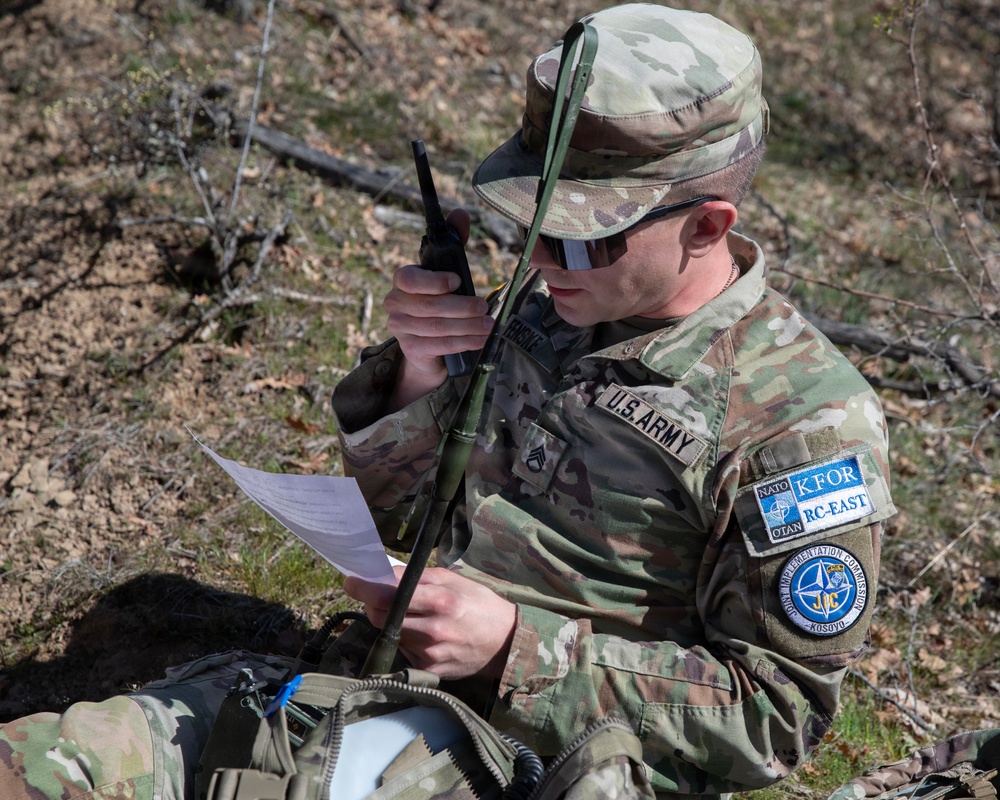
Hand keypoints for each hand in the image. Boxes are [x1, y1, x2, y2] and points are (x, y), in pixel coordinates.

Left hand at [344, 566, 516, 680]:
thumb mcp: (453, 580)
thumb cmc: (479, 605)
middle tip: (378, 595)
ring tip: (410, 614)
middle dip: (374, 604)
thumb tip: (385, 573)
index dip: (364, 588)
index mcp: (440, 601)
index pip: (388, 595)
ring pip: (391, 634)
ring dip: (392, 622)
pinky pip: (404, 651)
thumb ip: (418, 577)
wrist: (505, 642)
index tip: (352, 581)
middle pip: (381, 617)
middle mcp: (433, 629)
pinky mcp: (429, 670)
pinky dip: (405, 640)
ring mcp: (430, 653)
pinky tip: (422, 634)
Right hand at [385, 209, 492, 407]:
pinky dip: (464, 342)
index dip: (433, 281)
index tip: (457, 281)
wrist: (426, 344)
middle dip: (461, 308)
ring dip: (467, 327)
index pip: (409, 278)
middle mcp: (395, 303)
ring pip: (437, 327)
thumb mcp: (447, 272)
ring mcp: (400, 328)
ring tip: (489, 325)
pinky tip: (480, 340)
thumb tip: (461, 213)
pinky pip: (440, 345)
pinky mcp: (410, 349)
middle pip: (429, 307)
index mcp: (402, 280)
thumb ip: (454, 243)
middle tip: (484, 308)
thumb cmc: (439, 301)